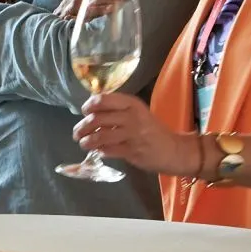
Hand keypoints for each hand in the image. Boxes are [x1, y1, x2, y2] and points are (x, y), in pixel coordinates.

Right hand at [54, 0, 128, 20]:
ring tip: (121, 2)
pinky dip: (97, 13)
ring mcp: (71, 8)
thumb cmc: (70, 16)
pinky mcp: (69, 21)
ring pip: (88, 0)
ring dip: (106, 0)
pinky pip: (84, 15)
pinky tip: (110, 13)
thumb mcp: (81, 4)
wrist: (47, 30)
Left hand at [73, 93, 199, 176]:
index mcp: (132, 104)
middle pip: (97, 119)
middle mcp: (131, 116)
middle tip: (76, 133)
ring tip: (83, 143)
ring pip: (100, 136)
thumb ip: (118, 110)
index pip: (103, 100)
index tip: (84, 112)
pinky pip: (108, 150)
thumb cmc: (152, 130)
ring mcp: (132, 134)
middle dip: (82, 127)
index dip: (89, 105)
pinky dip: (100, 151)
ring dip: (87, 141)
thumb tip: (92, 112)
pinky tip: (99, 151)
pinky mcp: (132, 151)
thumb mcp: (138, 112)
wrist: (174, 149)